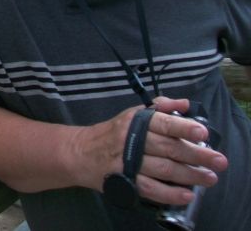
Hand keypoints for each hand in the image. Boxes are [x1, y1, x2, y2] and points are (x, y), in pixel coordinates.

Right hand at [72, 97, 227, 205]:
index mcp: (136, 121)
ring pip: (163, 169)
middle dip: (196, 154)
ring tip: (208, 178)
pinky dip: (169, 193)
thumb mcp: (132, 114)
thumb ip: (160, 108)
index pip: (163, 123)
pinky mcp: (124, 180)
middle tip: (218, 160)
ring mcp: (127, 162)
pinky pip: (150, 188)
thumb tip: (184, 103)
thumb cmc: (111, 133)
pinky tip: (185, 194)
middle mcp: (131, 140)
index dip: (183, 127)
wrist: (80, 152)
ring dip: (189, 175)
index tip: (202, 133)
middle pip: (168, 148)